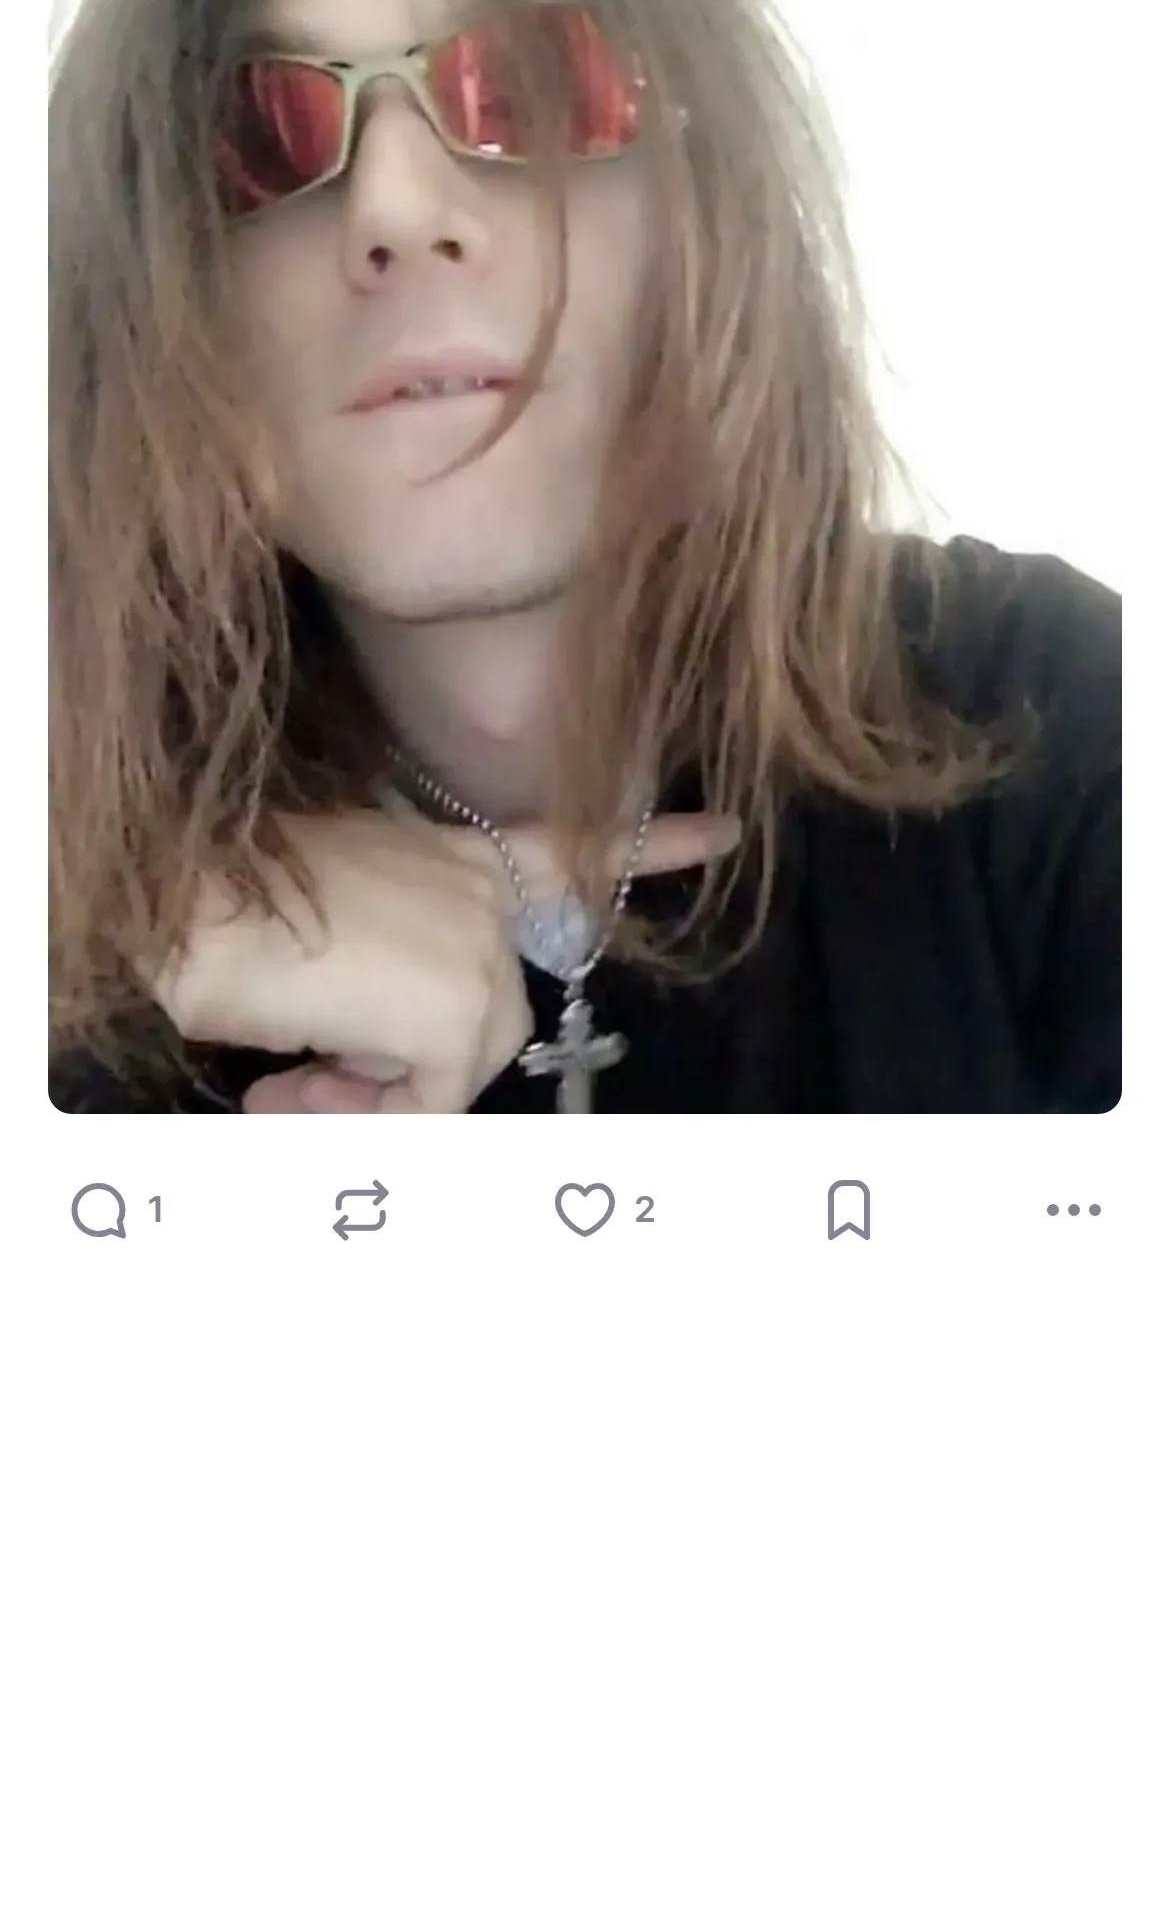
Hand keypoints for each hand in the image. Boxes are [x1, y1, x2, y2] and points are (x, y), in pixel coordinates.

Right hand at [224, 799, 741, 1113]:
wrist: (182, 905)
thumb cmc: (231, 909)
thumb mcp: (338, 921)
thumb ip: (392, 975)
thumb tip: (380, 1066)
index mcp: (457, 857)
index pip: (573, 847)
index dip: (652, 845)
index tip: (726, 832)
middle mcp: (483, 896)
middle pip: (482, 1025)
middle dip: (392, 1073)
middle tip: (300, 1083)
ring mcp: (478, 950)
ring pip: (453, 1070)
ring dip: (365, 1097)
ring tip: (284, 1079)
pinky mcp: (458, 1011)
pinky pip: (426, 1107)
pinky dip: (359, 1119)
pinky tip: (286, 1089)